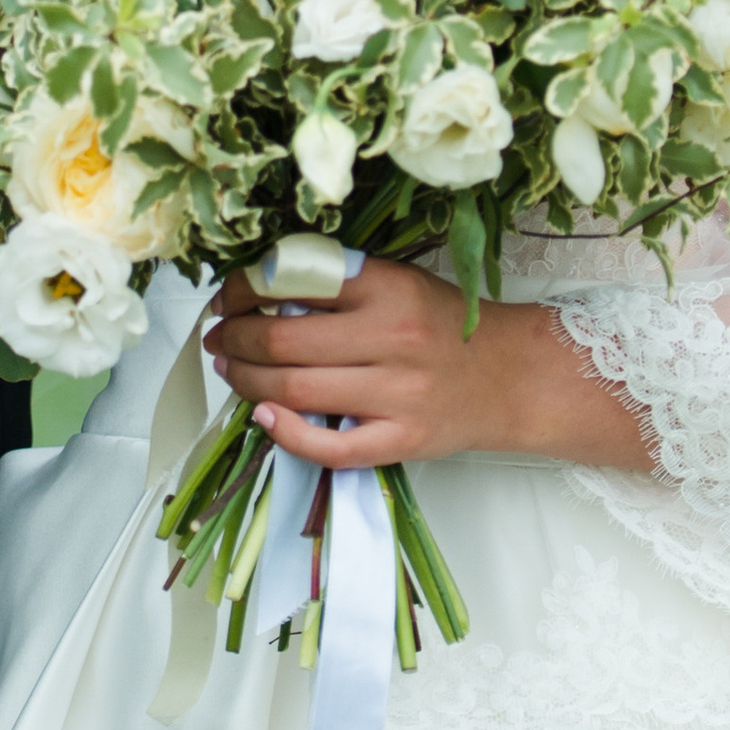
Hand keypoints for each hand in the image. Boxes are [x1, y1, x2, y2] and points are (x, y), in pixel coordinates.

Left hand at [205, 258, 648, 474]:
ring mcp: (399, 395)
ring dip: (246, 380)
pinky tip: (263, 415)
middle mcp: (394, 338)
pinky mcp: (403, 440)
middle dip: (233, 339)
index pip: (293, 282)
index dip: (243, 290)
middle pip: (283, 341)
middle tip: (218, 338)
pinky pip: (330, 447)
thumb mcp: (398, 282)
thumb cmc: (444, 325)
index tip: (226, 298)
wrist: (512, 377)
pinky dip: (287, 433)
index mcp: (389, 288)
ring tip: (229, 370)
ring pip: (296, 390)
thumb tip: (256, 290)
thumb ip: (338, 284)